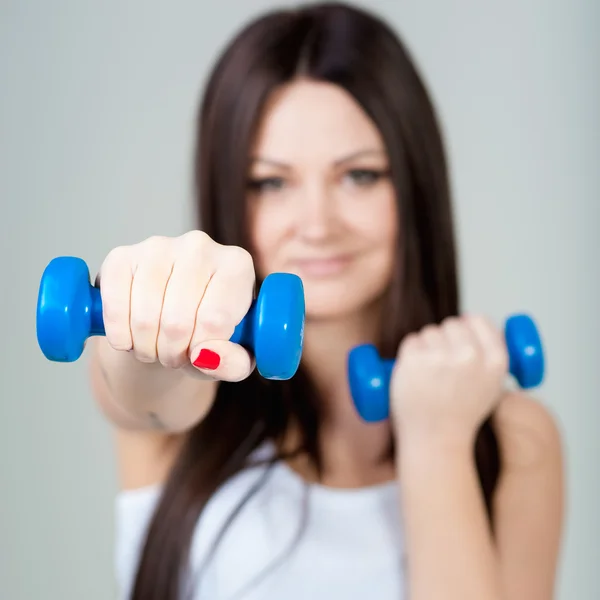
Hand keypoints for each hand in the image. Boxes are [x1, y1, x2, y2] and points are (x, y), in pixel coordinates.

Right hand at [96, 230, 255, 380]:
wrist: (172, 318)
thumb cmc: (210, 335)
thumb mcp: (235, 357)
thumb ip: (233, 364)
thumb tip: (206, 357)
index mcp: (236, 265)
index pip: (214, 321)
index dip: (202, 352)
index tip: (200, 355)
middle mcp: (200, 246)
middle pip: (177, 322)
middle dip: (173, 354)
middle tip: (175, 357)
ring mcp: (159, 247)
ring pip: (145, 318)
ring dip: (147, 349)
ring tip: (157, 349)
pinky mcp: (121, 256)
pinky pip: (114, 307)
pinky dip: (120, 335)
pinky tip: (130, 339)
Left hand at [390, 315, 507, 443]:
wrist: (436, 440)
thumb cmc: (461, 414)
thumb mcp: (491, 384)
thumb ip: (489, 354)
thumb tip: (474, 320)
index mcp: (495, 361)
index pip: (479, 319)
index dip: (467, 326)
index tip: (459, 338)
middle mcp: (470, 357)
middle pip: (452, 324)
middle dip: (444, 338)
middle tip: (442, 366)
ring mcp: (441, 358)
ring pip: (430, 332)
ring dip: (426, 347)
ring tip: (430, 376)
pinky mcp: (414, 360)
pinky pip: (411, 341)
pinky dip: (409, 354)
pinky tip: (415, 375)